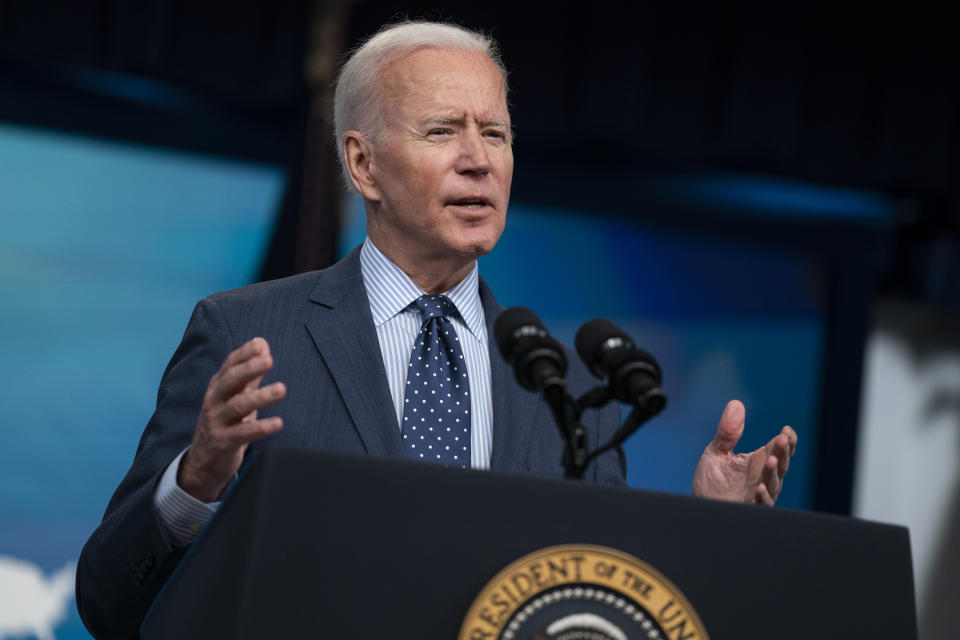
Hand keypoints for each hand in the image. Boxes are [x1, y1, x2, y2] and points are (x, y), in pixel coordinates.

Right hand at [178, 337, 285, 501]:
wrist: (204, 460)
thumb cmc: (225, 421)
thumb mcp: (236, 395)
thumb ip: (250, 373)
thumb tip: (262, 344)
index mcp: (218, 388)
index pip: (229, 366)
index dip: (244, 355)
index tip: (260, 345)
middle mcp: (214, 401)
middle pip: (229, 381)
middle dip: (248, 369)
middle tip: (268, 360)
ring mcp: (216, 422)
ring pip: (238, 406)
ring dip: (260, 397)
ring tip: (282, 388)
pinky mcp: (223, 442)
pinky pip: (243, 433)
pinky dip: (261, 428)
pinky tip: (278, 423)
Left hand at [691, 400, 796, 505]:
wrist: (700, 505)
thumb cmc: (712, 481)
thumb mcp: (717, 452)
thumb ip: (728, 432)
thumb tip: (736, 403)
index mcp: (758, 461)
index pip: (778, 449)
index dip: (787, 441)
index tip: (786, 431)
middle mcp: (762, 476)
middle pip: (781, 464)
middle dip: (783, 452)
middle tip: (783, 439)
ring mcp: (758, 493)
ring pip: (773, 483)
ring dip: (773, 472)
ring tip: (771, 461)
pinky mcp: (749, 507)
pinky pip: (761, 503)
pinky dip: (762, 496)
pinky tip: (759, 487)